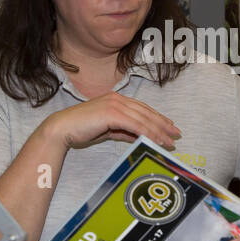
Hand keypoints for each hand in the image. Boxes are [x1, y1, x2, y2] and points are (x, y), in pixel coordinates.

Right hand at [46, 92, 180, 150]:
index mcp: (116, 100)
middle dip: (163, 124)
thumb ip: (123, 131)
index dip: (157, 118)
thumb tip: (139, 137)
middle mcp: (118, 99)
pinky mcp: (113, 113)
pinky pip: (136, 125)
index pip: (142, 108)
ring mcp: (115, 105)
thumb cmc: (81, 130)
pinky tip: (157, 140)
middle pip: (146, 112)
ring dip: (159, 131)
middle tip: (176, 133)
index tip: (169, 126)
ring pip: (144, 119)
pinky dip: (149, 133)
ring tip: (170, 141)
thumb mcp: (107, 130)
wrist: (63, 128)